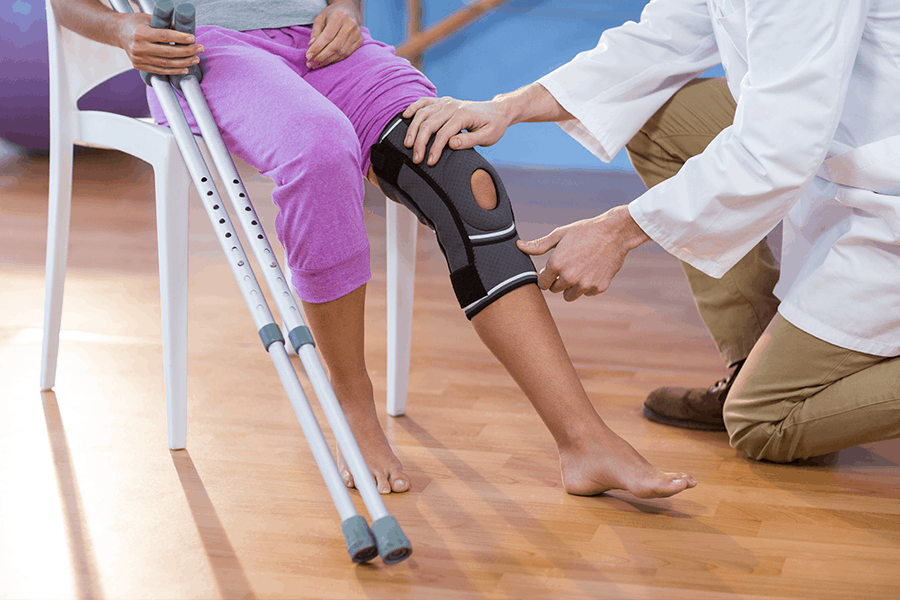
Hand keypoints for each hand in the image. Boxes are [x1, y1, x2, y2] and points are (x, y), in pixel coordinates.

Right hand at [115, 13, 202, 74]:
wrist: (118, 32)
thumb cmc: (135, 23)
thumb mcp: (149, 18)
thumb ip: (165, 24)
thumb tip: (185, 30)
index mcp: (140, 33)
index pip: (165, 36)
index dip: (180, 38)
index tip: (193, 38)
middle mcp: (139, 47)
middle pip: (168, 52)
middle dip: (187, 51)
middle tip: (200, 49)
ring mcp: (139, 59)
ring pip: (166, 64)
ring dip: (184, 63)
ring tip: (196, 59)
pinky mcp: (140, 66)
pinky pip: (160, 70)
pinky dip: (174, 71)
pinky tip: (185, 68)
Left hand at [306, 1, 362, 68]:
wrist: (348, 11)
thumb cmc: (332, 15)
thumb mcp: (320, 18)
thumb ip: (315, 31)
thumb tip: (311, 46)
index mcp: (339, 17)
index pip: (327, 36)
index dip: (317, 48)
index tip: (308, 56)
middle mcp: (350, 25)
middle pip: (335, 47)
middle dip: (321, 57)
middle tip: (311, 63)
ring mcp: (357, 34)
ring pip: (341, 53)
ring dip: (327, 61)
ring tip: (316, 64)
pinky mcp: (359, 41)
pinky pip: (346, 54)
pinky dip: (335, 60)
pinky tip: (326, 62)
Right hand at [401, 96, 511, 164]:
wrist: (497, 111)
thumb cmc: (493, 126)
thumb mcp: (488, 136)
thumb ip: (469, 140)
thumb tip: (451, 144)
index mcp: (463, 114)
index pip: (444, 133)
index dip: (435, 149)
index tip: (430, 162)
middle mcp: (452, 106)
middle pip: (429, 124)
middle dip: (420, 143)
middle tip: (416, 159)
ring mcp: (446, 102)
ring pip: (423, 113)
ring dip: (413, 129)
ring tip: (408, 144)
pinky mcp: (442, 101)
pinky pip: (424, 102)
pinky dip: (413, 108)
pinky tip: (404, 116)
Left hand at [517, 206, 650, 301]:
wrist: (615, 232)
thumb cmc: (585, 231)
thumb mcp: (560, 234)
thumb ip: (539, 245)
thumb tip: (519, 246)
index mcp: (556, 264)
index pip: (542, 283)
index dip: (546, 275)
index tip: (552, 269)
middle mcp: (569, 277)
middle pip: (555, 290)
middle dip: (558, 280)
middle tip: (569, 265)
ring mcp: (585, 284)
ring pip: (569, 295)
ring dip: (571, 286)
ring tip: (579, 269)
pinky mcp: (598, 288)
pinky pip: (587, 293)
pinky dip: (588, 285)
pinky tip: (592, 270)